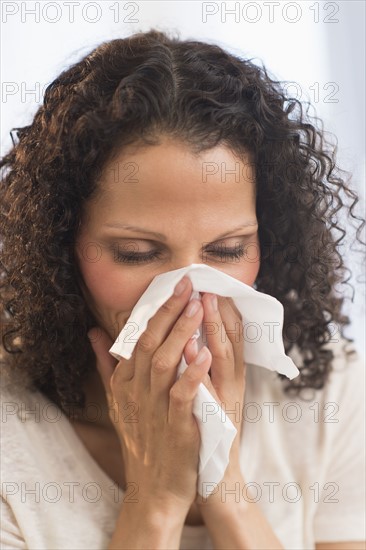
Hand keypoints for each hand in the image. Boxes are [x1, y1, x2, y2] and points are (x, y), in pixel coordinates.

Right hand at [87, 276, 211, 515]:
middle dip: (168, 311)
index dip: (156, 310)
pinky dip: (192, 373)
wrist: (153, 488)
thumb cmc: (141, 439)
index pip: (137, 337)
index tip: (172, 286)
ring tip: (197, 307)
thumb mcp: (118, 400)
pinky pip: (182, 395)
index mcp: (125, 382)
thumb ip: (107, 365)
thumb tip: (94, 332)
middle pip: (149, 343)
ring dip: (181, 333)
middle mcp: (136, 391)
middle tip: (187, 284)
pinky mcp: (175, 427)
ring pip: (164, 363)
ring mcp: (154, 408)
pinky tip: (206, 353)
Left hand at [183, 293, 245, 506]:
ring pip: (223, 360)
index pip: (225, 336)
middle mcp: (228, 385)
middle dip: (217, 312)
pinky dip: (202, 370)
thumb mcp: (192, 395)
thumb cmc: (194, 431)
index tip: (206, 285)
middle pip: (229, 341)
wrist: (203, 478)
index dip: (218, 310)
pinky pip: (208, 391)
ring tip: (203, 305)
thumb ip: (185, 367)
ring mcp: (223, 402)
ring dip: (214, 331)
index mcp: (222, 376)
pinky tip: (195, 351)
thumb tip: (175, 339)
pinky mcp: (215, 421)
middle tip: (206, 285)